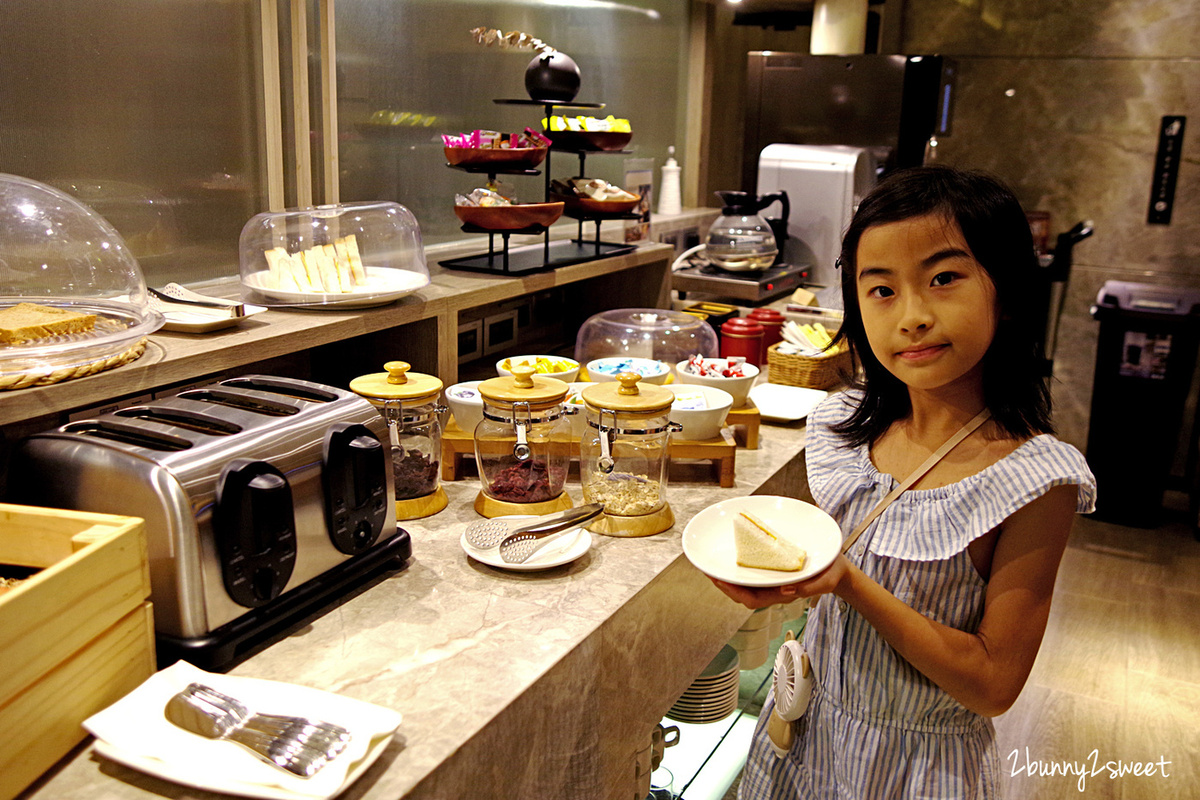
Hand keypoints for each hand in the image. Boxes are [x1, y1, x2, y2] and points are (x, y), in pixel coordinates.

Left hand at [709, 555, 850, 609]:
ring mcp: (772, 582)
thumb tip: (787, 589)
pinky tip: (731, 557)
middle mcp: (774, 589)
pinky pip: (751, 573)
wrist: (838, 569)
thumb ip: (810, 587)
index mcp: (783, 593)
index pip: (753, 599)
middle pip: (742, 594)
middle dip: (723, 584)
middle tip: (707, 570)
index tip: (719, 581)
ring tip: (712, 565)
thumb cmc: (831, 573)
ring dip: (727, 577)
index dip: (734, 592)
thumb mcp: (826, 580)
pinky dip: (739, 568)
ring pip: (744, 585)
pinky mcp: (773, 571)